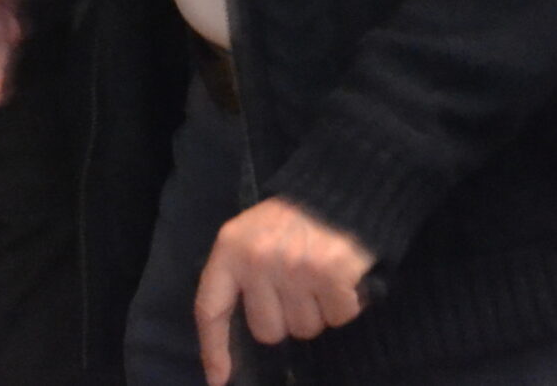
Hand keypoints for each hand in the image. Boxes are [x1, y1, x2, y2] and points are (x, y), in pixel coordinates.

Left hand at [195, 198, 375, 384]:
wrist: (340, 190)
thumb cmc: (293, 219)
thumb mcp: (251, 236)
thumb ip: (241, 275)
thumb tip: (246, 330)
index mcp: (230, 250)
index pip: (210, 308)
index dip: (213, 348)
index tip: (217, 379)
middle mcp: (257, 261)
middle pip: (268, 331)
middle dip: (287, 317)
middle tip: (298, 284)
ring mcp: (294, 269)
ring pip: (305, 328)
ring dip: (318, 311)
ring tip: (320, 274)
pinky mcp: (331, 276)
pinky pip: (339, 318)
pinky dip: (346, 305)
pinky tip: (342, 277)